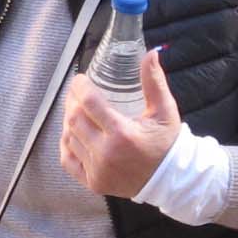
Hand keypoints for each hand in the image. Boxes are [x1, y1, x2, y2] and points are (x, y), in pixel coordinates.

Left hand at [59, 52, 181, 199]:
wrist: (171, 180)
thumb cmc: (167, 143)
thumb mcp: (164, 110)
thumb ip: (154, 82)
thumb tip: (150, 54)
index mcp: (122, 133)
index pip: (89, 103)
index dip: (80, 87)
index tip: (80, 80)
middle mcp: (106, 153)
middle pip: (74, 120)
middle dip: (72, 102)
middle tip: (77, 94)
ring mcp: (97, 170)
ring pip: (69, 138)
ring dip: (69, 122)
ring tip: (76, 111)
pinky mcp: (93, 183)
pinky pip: (68, 161)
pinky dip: (67, 145)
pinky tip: (73, 134)